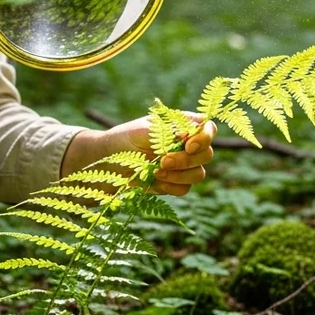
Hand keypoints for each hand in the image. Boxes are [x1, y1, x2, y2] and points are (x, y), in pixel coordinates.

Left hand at [63, 113, 217, 195]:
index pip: (208, 128)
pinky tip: (155, 180)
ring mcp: (182, 166)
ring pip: (198, 174)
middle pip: (206, 154)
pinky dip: (172, 186)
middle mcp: (187, 145)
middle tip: (162, 161)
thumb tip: (188, 133)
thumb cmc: (125, 139)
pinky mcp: (174, 183)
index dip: (204, 138)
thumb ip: (168, 131)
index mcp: (182, 125)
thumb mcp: (143, 130)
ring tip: (156, 171)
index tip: (187, 145)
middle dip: (185, 160)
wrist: (106, 162)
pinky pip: (185, 188)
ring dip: (179, 174)